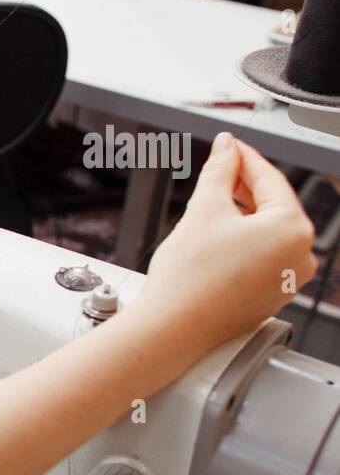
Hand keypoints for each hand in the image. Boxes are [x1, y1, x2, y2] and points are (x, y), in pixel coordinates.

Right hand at [133, 132, 316, 352]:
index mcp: (293, 230)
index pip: (270, 180)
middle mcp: (301, 257)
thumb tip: (227, 148)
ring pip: (266, 233)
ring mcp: (288, 280)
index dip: (244, 158)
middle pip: (272, 207)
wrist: (172, 327)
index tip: (229, 147)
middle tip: (218, 171)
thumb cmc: (189, 279)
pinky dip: (242, 243)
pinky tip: (215, 241)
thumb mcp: (204, 209)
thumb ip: (220, 169)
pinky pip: (262, 257)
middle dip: (243, 188)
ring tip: (210, 207)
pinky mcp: (271, 295)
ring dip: (241, 215)